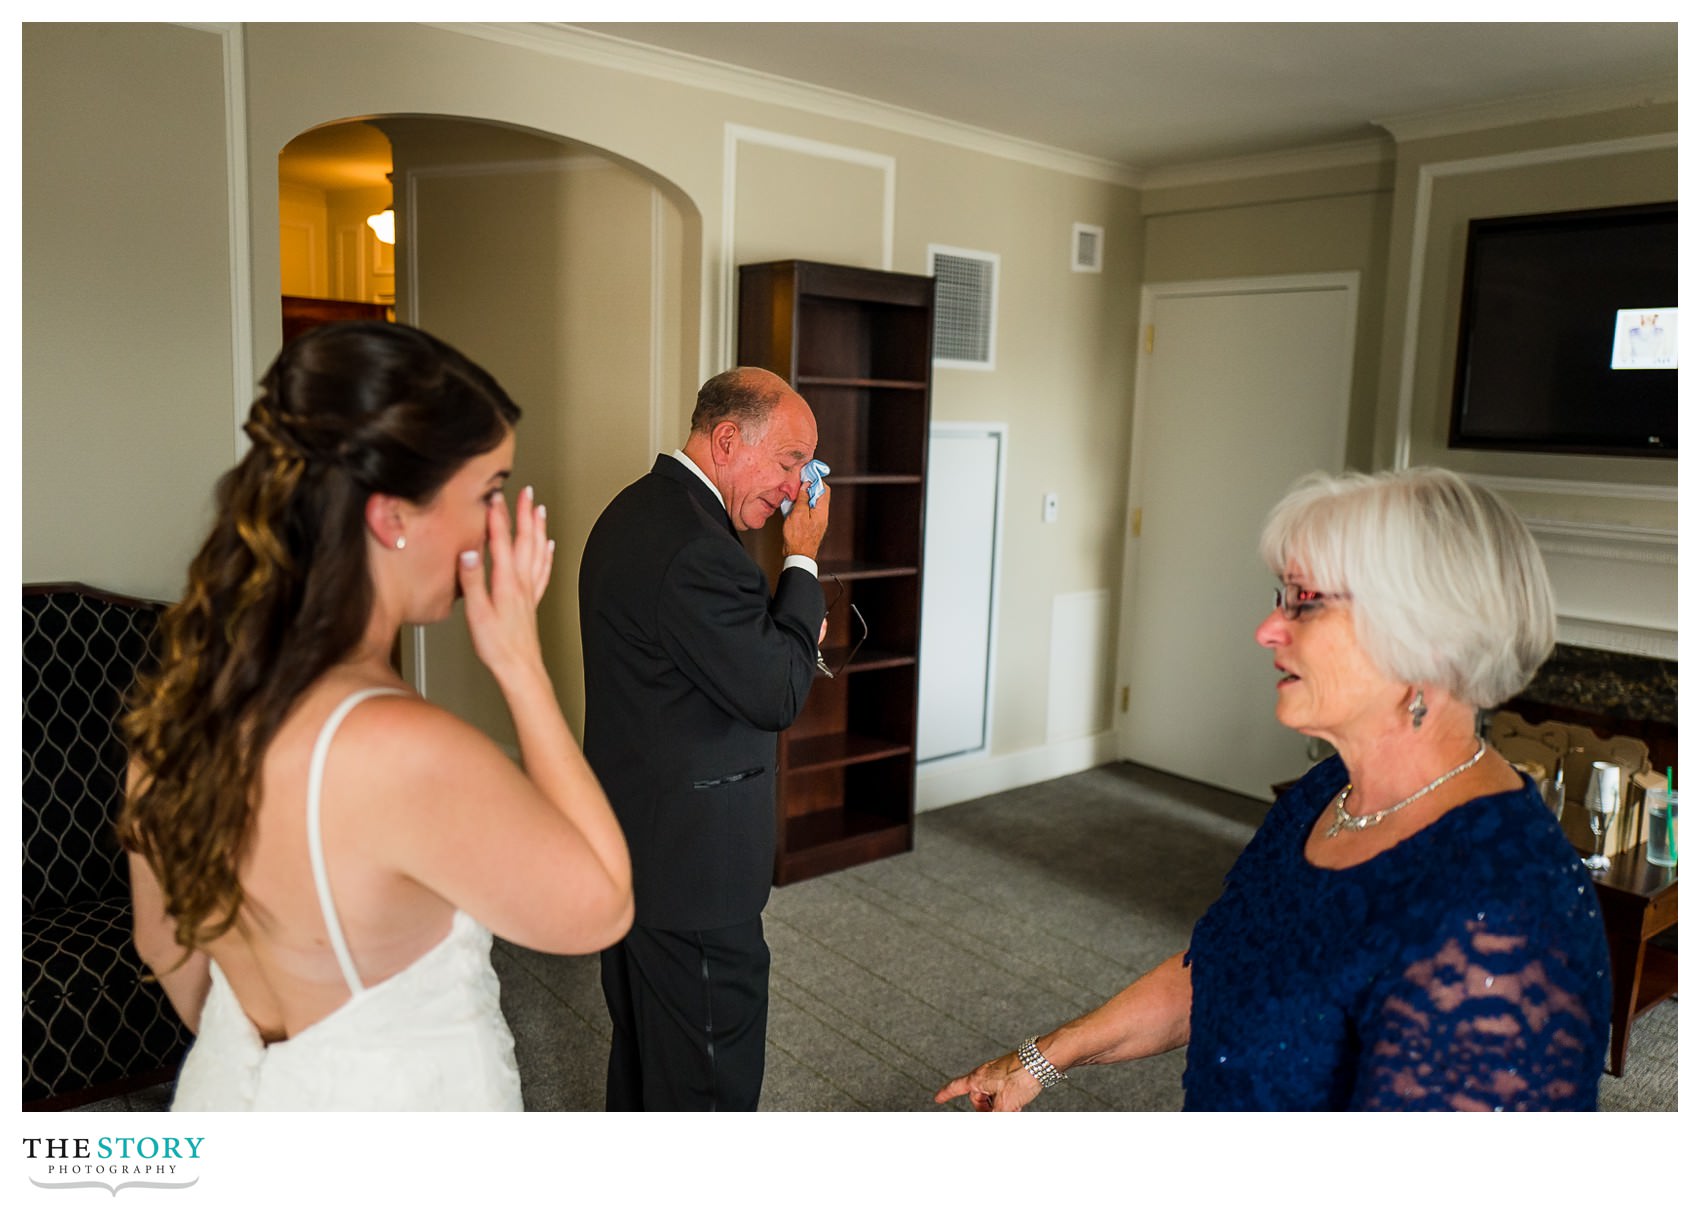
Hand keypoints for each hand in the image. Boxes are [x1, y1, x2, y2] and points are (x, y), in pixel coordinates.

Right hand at [458, 485, 555, 678]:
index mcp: (507, 582)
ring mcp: (530, 591)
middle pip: (525, 540)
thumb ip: (473, 580)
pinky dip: (546, 554)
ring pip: (538, 551)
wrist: (520, 668)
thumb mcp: (478, 613)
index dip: (498, 516)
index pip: (501, 541)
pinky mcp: (532, 601)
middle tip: (526, 492)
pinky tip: (548, 547)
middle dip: (525, 513)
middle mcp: (522, 583)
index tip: (495, 495)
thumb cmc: (497, 646)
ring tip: (539, 510)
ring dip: (538, 528)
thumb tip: (469, 552)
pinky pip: (543, 571)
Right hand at [781, 482, 829, 561]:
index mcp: (822, 511)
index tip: (806, 476)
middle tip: (798, 485)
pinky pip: (808, 510)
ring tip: (794, 495)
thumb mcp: (798, 514)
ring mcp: (817, 520)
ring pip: (812, 502)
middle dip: (808, 488)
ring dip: (804, 497)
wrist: (798, 556)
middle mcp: (822, 515)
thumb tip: (806, 485)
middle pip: (818, 495)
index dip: (816, 480)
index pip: (824, 489)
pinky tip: (793, 506)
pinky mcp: (810, 524)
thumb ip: (803, 499)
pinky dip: (801, 505)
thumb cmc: (798, 538)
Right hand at [933, 1052, 1042, 1111]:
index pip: (956, 1087)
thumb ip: (995, 1118)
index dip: (946, 1094)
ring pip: (992, 1094)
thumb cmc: (1022, 1075)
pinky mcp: (1010, 1073)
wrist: (1042, 1060)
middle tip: (996, 1116)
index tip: (938, 1098)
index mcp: (978, 1078)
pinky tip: (1019, 1105)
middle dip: (984, 1109)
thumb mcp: (1006, 1104)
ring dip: (998, 1106)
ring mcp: (999, 1072)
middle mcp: (986, 1073)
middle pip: (977, 1096)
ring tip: (1012, 1111)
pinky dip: (1007, 1100)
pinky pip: (1002, 1090)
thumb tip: (989, 1124)